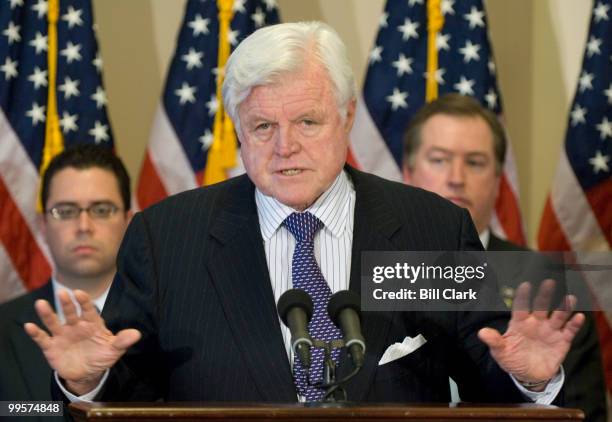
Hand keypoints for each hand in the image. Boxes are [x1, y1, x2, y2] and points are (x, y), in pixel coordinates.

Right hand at [24, 289, 140, 394]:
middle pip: (70, 312)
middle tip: (62, 292)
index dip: (84, 301)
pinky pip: (42, 338)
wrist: (87, 373)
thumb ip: (122, 341)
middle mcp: (75, 326)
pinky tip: (28, 326)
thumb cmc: (101, 356)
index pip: (89, 310)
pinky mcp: (51, 347)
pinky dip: (36, 333)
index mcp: (92, 324)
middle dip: (67, 303)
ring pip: (54, 322)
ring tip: (40, 303)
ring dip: (47, 313)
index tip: (79, 293)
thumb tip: (137, 334)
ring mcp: (62, 335)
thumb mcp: (114, 350)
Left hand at [478, 279, 583, 389]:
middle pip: (541, 307)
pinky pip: (569, 331)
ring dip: (564, 307)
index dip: (523, 296)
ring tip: (569, 297)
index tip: (525, 285)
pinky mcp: (562, 341)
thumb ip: (494, 341)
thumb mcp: (500, 352)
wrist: (528, 375)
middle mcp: (536, 323)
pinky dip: (574, 324)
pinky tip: (578, 316)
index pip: (521, 307)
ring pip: (558, 316)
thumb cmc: (512, 358)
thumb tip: (482, 332)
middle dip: (544, 295)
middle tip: (549, 282)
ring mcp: (550, 331)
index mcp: (519, 323)